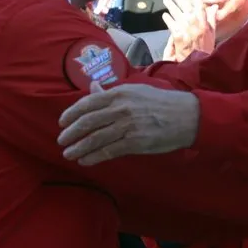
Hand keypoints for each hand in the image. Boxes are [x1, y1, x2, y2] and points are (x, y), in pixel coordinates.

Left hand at [58, 80, 199, 164]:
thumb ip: (111, 92)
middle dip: (71, 133)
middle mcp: (121, 109)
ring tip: (68, 154)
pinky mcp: (135, 142)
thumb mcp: (135, 91)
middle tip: (61, 141)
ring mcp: (128, 126)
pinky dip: (94, 157)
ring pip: (96, 138)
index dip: (71, 113)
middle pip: (88, 122)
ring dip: (79, 148)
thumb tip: (93, 87)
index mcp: (119, 93)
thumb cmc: (160, 102)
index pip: (88, 103)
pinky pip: (109, 151)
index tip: (62, 122)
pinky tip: (85, 161)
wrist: (186, 116)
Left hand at [162, 0, 216, 61]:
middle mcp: (194, 22)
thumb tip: (214, 6)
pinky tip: (165, 14)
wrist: (197, 63)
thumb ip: (212, 18)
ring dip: (170, 5)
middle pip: (185, 5)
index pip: (198, 4)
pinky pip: (170, 23)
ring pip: (176, 12)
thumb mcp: (212, 33)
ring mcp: (185, 28)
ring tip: (166, 0)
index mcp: (204, 21)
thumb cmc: (206, 48)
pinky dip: (167, 18)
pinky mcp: (177, 35)